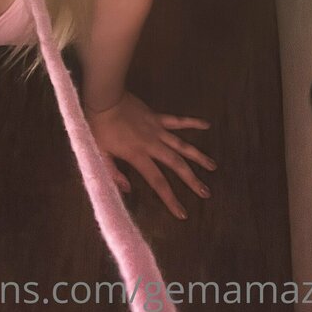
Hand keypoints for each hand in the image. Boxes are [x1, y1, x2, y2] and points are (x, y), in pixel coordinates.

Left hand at [84, 91, 216, 218]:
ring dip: (198, 156)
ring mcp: (157, 129)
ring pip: (182, 145)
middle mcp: (152, 144)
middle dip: (192, 180)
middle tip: (206, 193)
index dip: (171, 198)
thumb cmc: (98, 126)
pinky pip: (178, 120)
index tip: (183, 213)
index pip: (157, 181)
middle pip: (176, 165)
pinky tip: (207, 125)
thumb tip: (127, 190)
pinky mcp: (157, 117)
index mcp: (138, 155)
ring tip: (213, 166)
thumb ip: (113, 173)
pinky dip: (192, 122)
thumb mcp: (100, 153)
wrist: (104, 98)